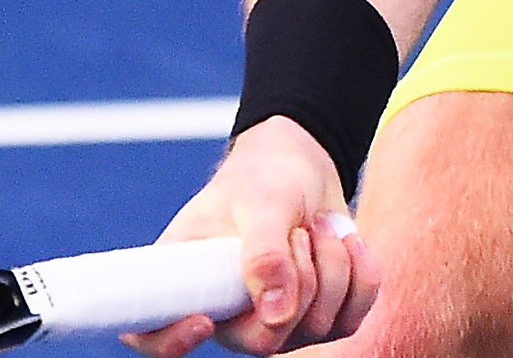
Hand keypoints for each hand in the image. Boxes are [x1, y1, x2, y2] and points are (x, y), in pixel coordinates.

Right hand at [123, 118, 377, 356]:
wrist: (306, 170)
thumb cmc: (265, 177)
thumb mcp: (263, 201)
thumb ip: (264, 253)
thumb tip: (276, 316)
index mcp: (186, 280)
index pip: (153, 333)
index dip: (170, 342)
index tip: (204, 320)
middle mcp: (226, 313)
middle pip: (262, 341)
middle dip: (296, 279)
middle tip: (298, 233)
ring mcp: (274, 324)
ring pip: (318, 327)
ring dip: (330, 266)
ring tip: (315, 226)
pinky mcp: (319, 319)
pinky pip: (352, 316)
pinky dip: (359, 272)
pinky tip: (344, 240)